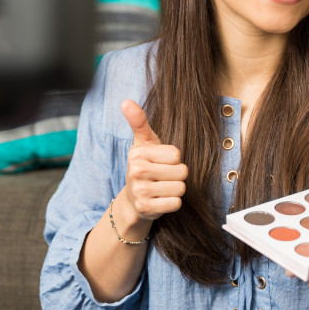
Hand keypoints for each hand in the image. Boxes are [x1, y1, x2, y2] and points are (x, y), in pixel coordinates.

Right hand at [119, 100, 186, 221]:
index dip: (174, 160)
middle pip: (181, 171)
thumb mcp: (143, 143)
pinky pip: (176, 203)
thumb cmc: (144, 166)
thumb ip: (139, 122)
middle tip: (162, 177)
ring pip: (180, 188)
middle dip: (176, 175)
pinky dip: (172, 203)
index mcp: (138, 153)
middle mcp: (136, 171)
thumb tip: (126, 101)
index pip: (177, 154)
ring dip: (175, 189)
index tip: (160, 163)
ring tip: (162, 188)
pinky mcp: (146, 208)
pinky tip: (161, 200)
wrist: (133, 200)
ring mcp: (140, 191)